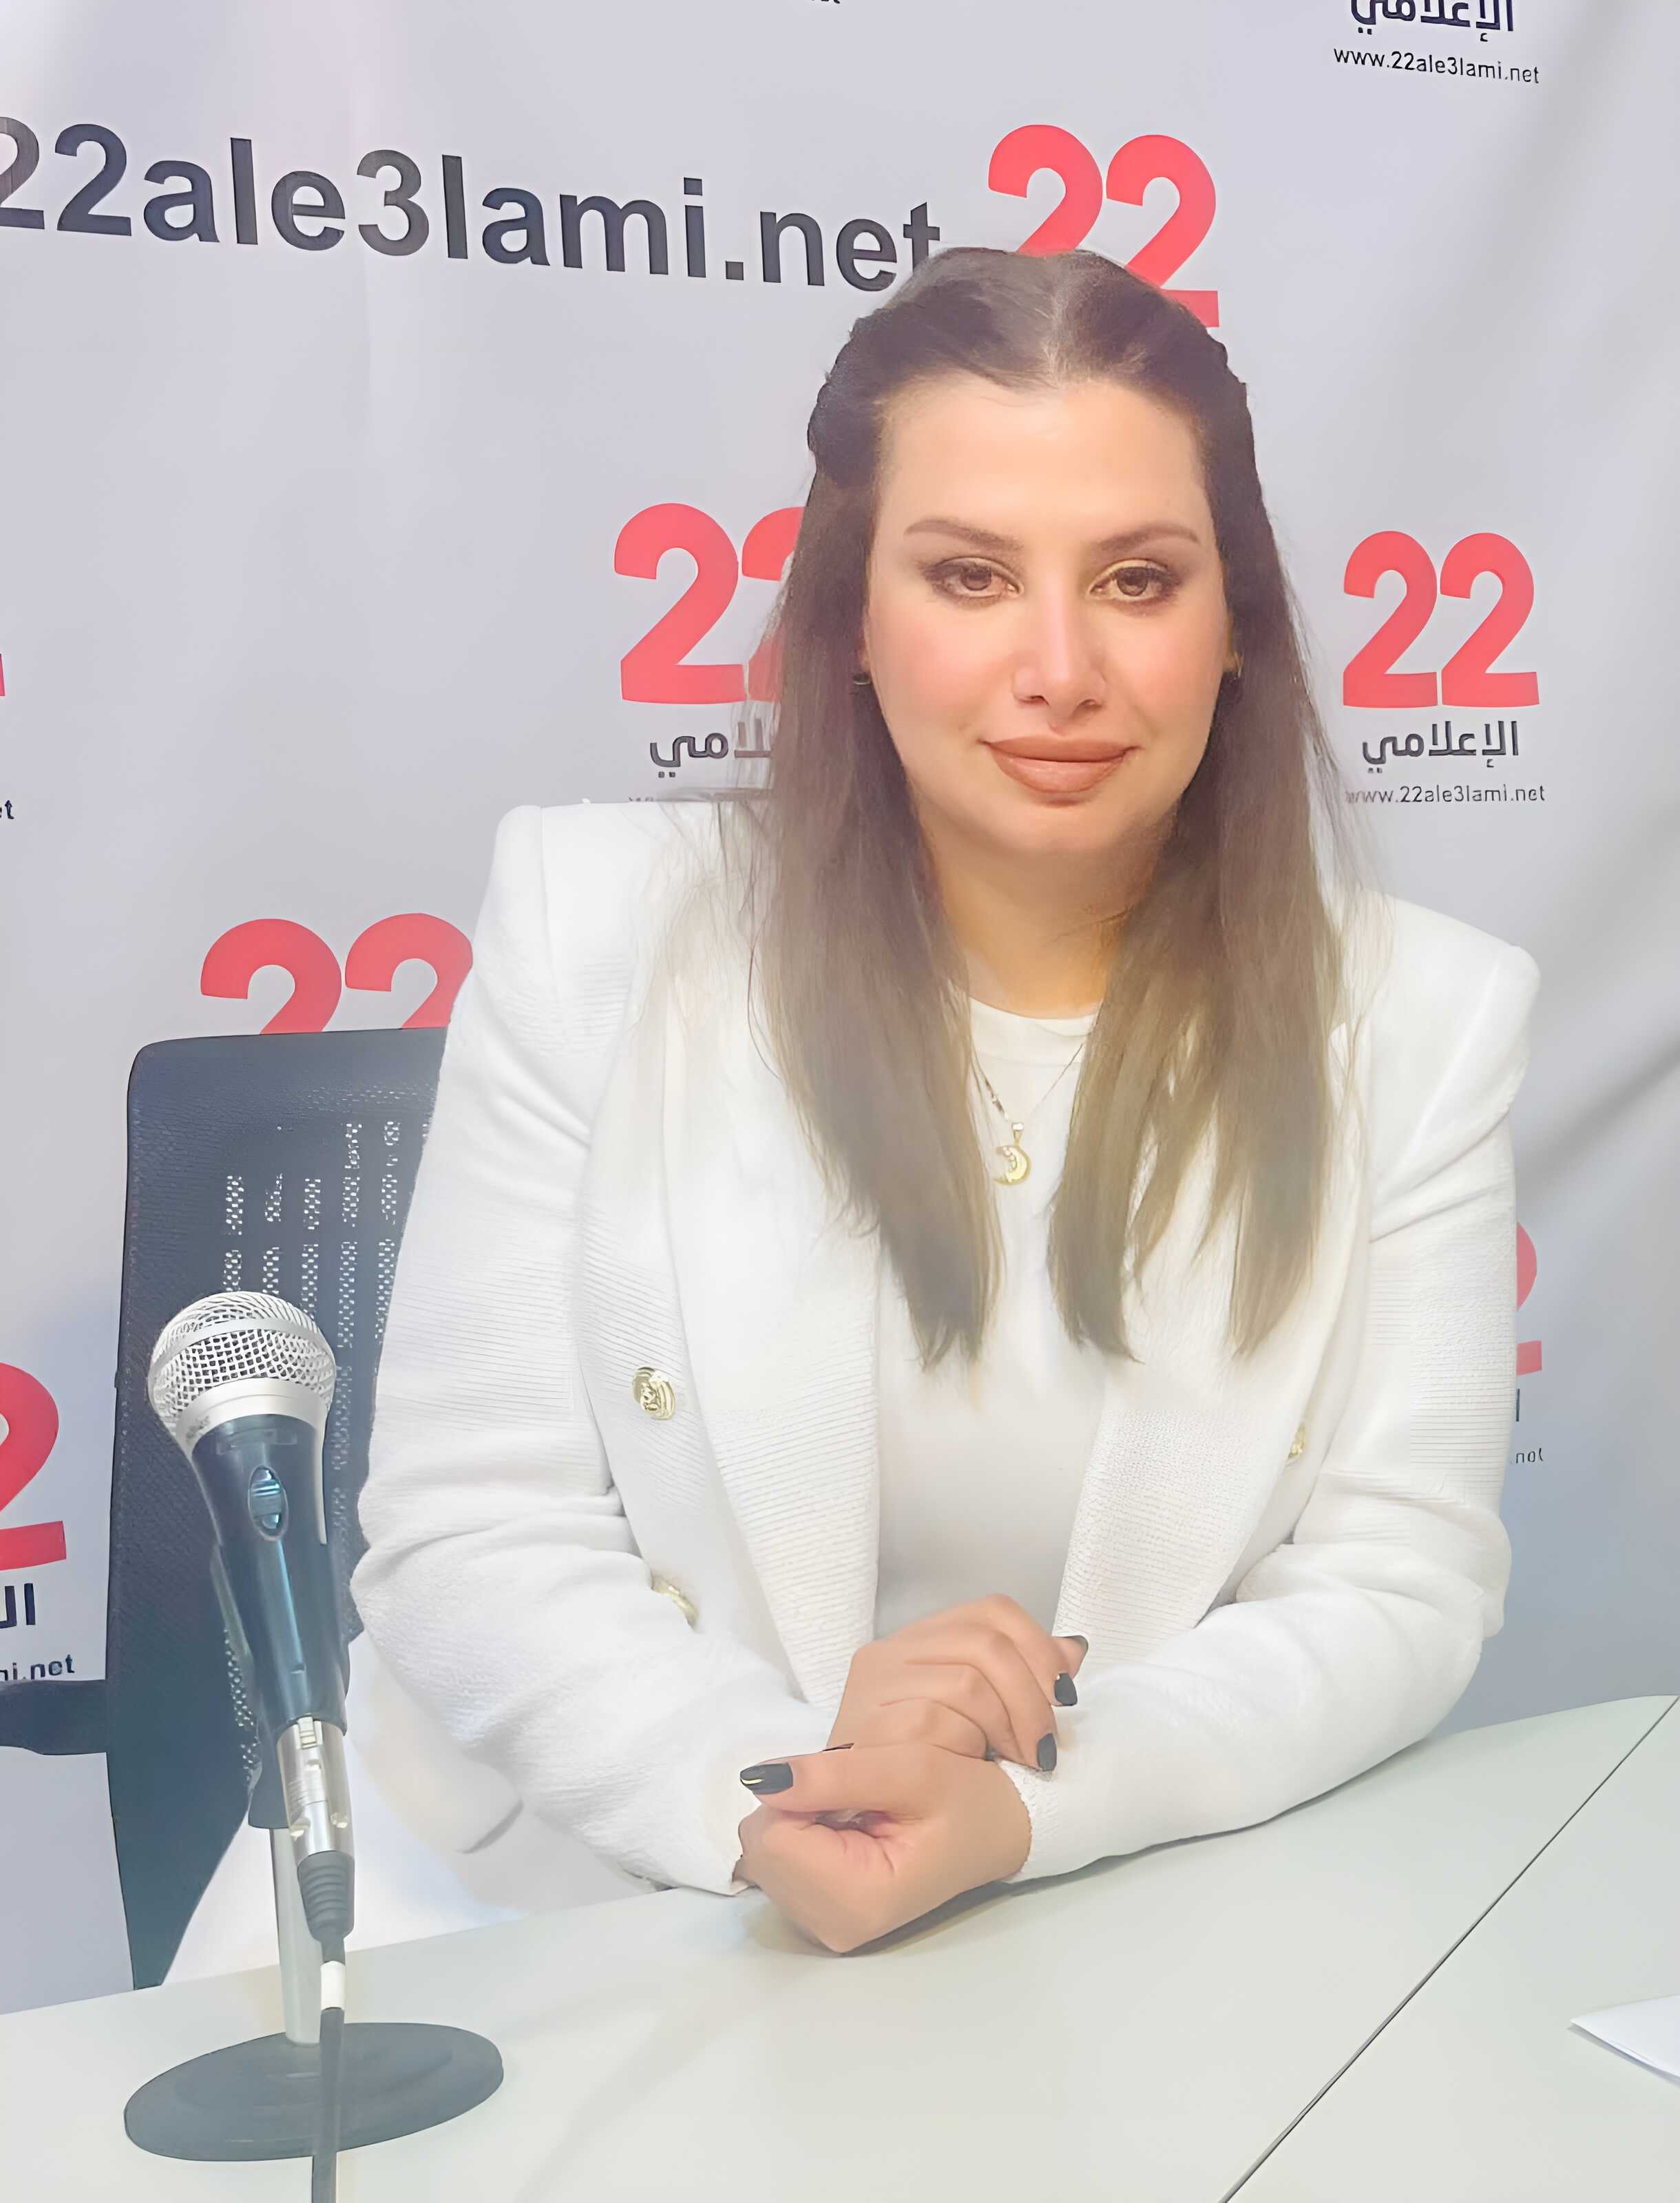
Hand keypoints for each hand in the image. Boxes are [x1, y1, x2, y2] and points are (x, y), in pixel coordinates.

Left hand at [734, 1741, 1032, 1952]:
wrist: (998, 1834)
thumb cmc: (968, 1801)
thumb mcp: (913, 1769)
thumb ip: (834, 1774)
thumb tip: (761, 1777)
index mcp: (855, 1901)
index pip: (771, 1836)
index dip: (799, 1793)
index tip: (849, 1781)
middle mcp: (829, 1926)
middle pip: (760, 1846)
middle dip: (796, 1806)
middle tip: (857, 1798)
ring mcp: (822, 1924)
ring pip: (764, 1849)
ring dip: (799, 1817)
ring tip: (858, 1812)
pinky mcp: (819, 1912)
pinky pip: (778, 1859)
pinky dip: (803, 1832)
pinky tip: (848, 1829)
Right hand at [828, 1594, 1086, 1770]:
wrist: (866, 1835)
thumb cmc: (931, 1774)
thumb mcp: (985, 1717)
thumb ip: (1023, 1677)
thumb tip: (1073, 1648)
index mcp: (921, 1638)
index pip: (994, 1612)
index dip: (1040, 1649)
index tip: (1065, 1697)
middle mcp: (888, 1651)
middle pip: (986, 1645)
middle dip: (1031, 1700)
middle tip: (1044, 1748)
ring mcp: (869, 1686)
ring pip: (966, 1683)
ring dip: (1005, 1729)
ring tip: (1016, 1762)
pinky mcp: (858, 1725)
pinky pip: (931, 1721)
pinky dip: (966, 1746)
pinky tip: (977, 1767)